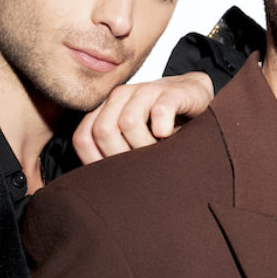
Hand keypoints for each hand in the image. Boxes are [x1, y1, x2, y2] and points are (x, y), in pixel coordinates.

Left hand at [72, 72, 214, 164]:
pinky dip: (163, 128)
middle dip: (122, 155)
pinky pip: (159, 111)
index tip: (117, 174)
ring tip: (159, 151)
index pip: (83, 138)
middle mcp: (121, 96)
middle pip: (103, 131)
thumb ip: (112, 151)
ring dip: (145, 145)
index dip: (96, 161)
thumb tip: (96, 186)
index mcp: (106, 108)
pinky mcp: (172, 92)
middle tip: (142, 165)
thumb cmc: (161, 123)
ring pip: (128, 121)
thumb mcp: (133, 137)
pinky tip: (170, 136)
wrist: (193, 94)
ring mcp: (146, 91)